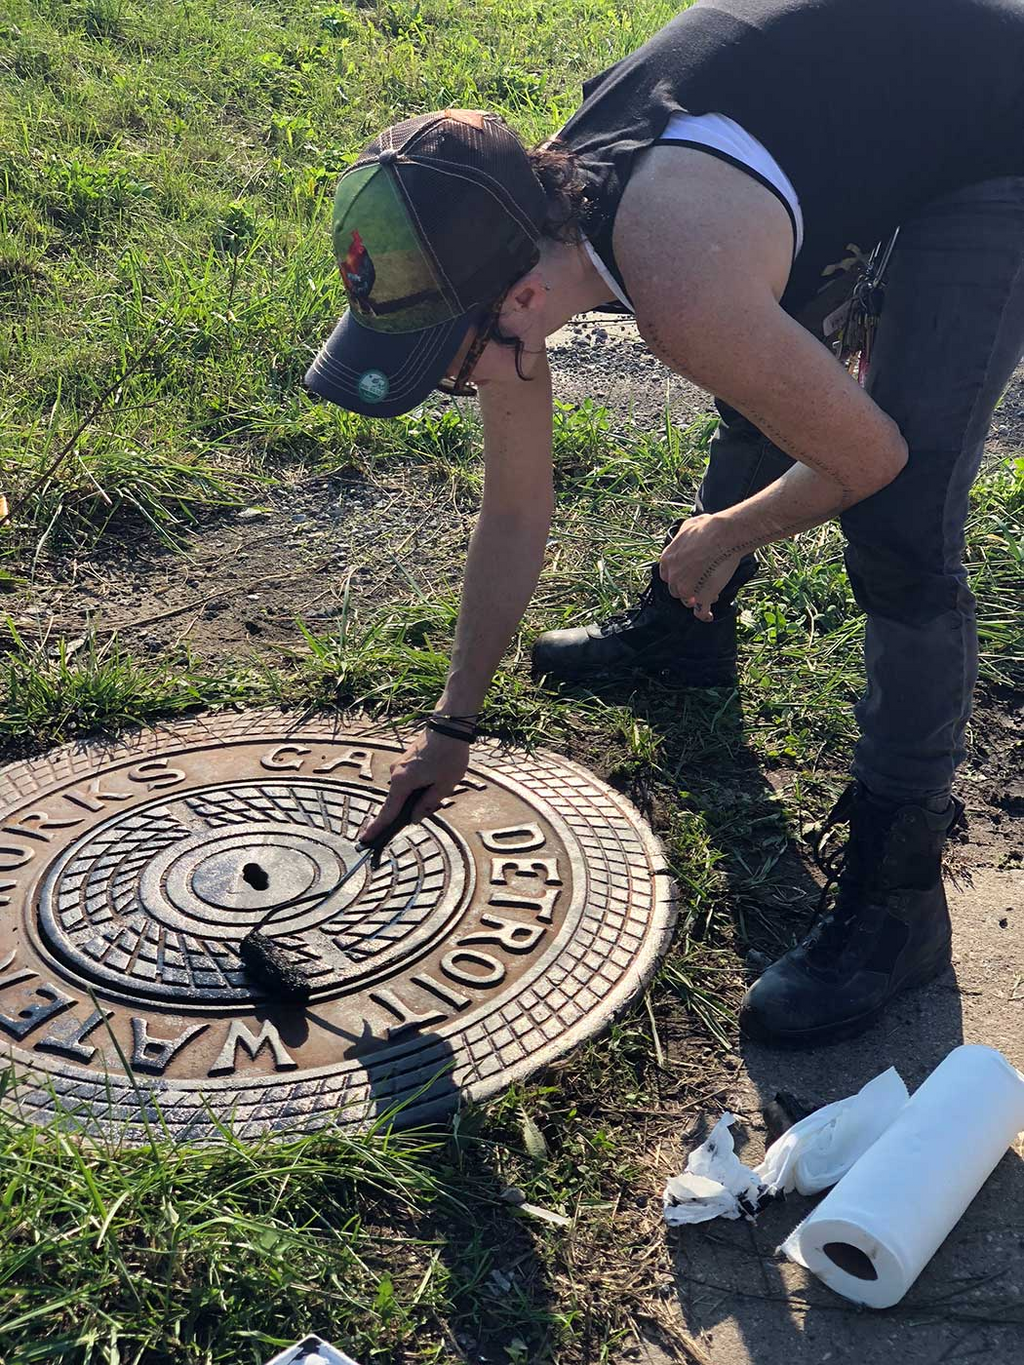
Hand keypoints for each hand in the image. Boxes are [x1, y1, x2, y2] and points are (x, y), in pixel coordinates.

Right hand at [357, 729, 468, 843]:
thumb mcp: (443, 786)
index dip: (378, 828)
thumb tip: (413, 818)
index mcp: (403, 782)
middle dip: (408, 811)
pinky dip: (415, 787)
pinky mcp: (404, 761)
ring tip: (439, 786)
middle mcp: (395, 773)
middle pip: (396, 802)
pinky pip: (406, 781)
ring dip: (416, 796)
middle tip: (428, 809)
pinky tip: (433, 780)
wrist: (449, 727)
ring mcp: (398, 766)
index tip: (366, 840)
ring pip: (403, 791)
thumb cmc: (449, 756)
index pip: (388, 812)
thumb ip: (426, 805)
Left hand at [659, 514, 742, 622]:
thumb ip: (682, 536)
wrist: (723, 536)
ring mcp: (686, 589)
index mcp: (667, 560)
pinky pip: (700, 611)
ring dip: (696, 599)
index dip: (678, 577)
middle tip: (701, 584)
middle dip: (687, 588)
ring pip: (687, 601)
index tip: (688, 576)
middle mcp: (673, 576)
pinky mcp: (700, 597)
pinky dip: (704, 614)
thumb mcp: (687, 526)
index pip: (667, 575)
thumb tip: (686, 535)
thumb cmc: (708, 528)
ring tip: (711, 592)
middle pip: (676, 590)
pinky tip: (709, 615)